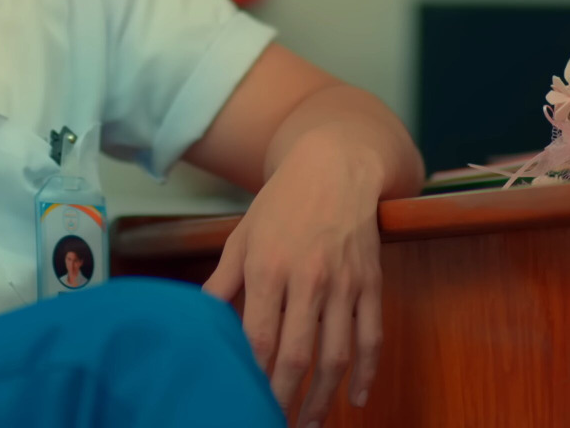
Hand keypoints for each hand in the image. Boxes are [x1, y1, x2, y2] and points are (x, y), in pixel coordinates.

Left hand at [201, 134, 384, 427]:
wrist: (335, 166)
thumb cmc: (281, 204)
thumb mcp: (241, 236)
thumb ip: (222, 283)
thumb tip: (197, 318)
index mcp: (268, 269)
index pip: (259, 338)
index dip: (253, 377)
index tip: (244, 400)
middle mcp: (308, 279)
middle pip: (297, 355)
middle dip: (284, 398)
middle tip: (274, 424)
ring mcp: (344, 284)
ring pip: (337, 355)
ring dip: (323, 397)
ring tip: (310, 424)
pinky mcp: (371, 283)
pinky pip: (371, 337)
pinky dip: (367, 372)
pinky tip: (357, 398)